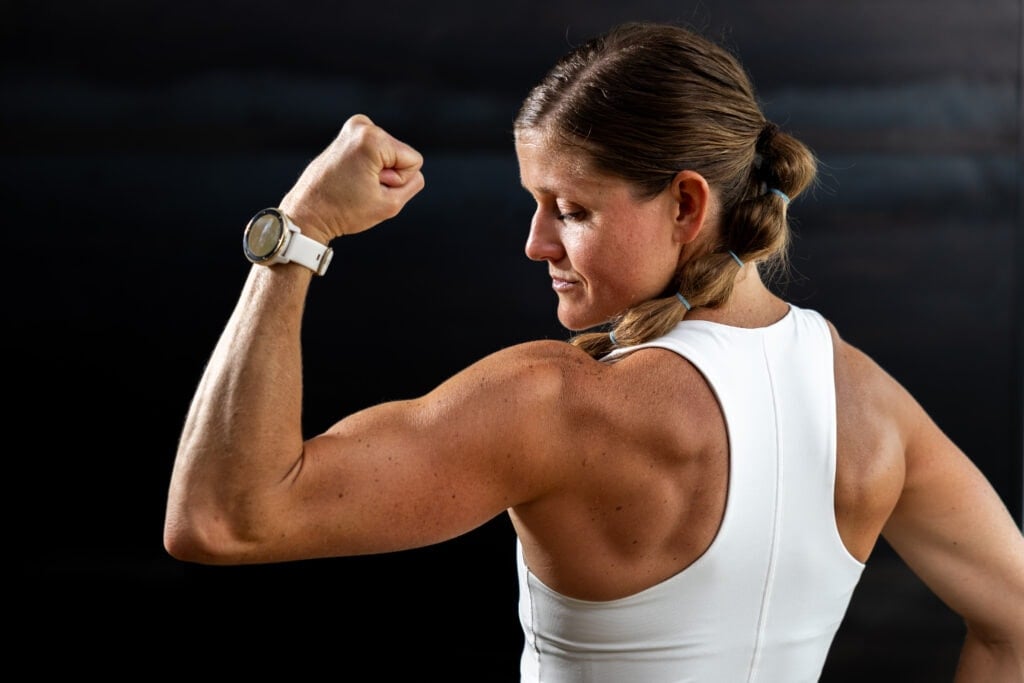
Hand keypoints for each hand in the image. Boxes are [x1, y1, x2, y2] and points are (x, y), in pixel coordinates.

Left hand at [279, 114, 425, 242]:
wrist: (309, 212)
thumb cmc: (344, 211)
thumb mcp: (391, 204)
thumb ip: (414, 183)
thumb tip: (412, 169)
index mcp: (372, 138)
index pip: (414, 161)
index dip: (399, 181)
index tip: (373, 188)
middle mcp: (362, 125)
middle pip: (402, 155)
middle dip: (388, 175)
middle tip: (361, 187)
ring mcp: (353, 127)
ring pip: (390, 154)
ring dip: (378, 172)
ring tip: (355, 183)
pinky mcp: (348, 134)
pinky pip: (377, 152)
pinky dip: (369, 165)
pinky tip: (351, 176)